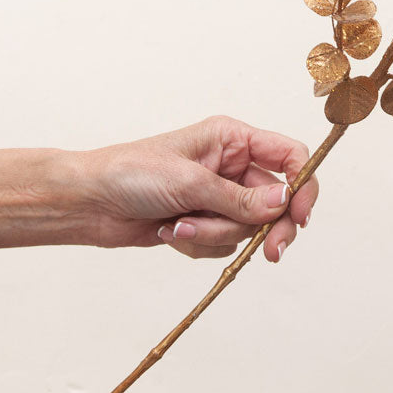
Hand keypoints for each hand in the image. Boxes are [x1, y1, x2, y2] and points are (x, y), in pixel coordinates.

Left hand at [82, 115, 315, 263]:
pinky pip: (224, 243)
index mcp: (232, 139)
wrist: (89, 203)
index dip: (303, 184)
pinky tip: (171, 232)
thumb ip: (240, 198)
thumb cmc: (132, 174)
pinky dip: (200, 243)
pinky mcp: (204, 222)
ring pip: (247, 227)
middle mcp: (231, 166)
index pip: (288, 156)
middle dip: (268, 227)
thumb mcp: (190, 183)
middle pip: (276, 201)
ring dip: (215, 233)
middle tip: (271, 253)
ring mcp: (218, 196)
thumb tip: (283, 203)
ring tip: (179, 226)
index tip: (300, 215)